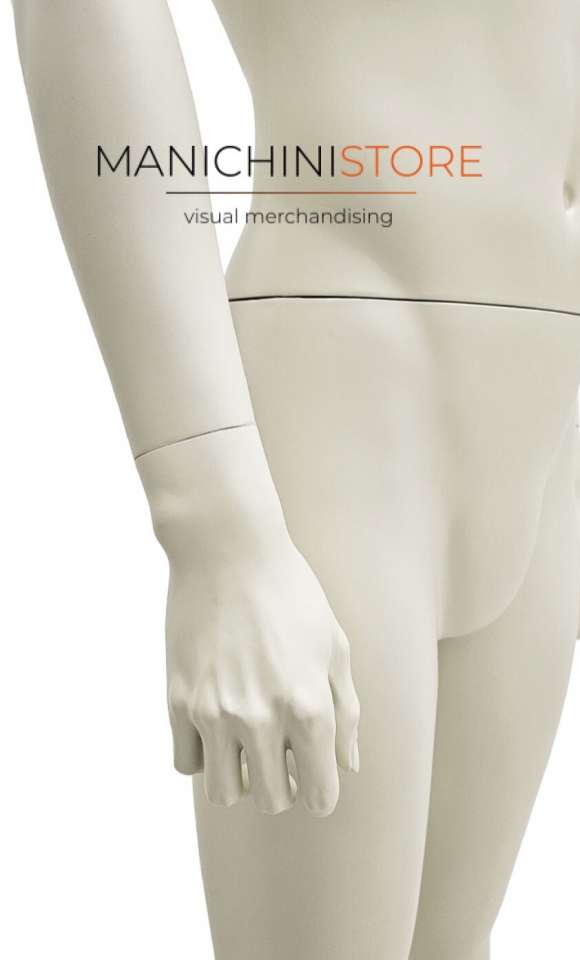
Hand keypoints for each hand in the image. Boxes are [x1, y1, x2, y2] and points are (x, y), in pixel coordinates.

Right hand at [165, 535, 359, 817]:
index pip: (320, 795)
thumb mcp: (335, 646)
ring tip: (246, 743)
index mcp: (309, 706)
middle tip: (281, 754)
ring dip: (240, 778)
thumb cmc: (291, 593)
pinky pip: (187, 763)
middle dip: (283, 786)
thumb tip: (346, 765)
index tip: (314, 774)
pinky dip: (203, 755)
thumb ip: (346, 712)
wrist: (227, 549)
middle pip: (272, 801)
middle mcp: (260, 718)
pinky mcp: (178, 700)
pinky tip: (216, 724)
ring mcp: (214, 712)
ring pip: (224, 793)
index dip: (322, 791)